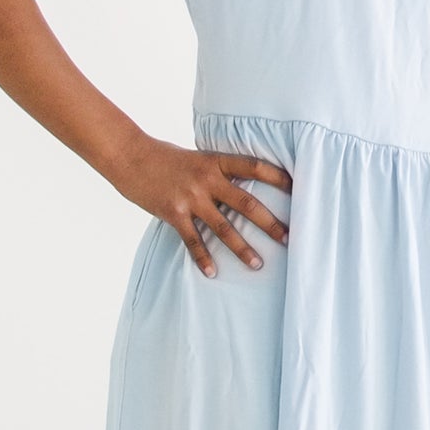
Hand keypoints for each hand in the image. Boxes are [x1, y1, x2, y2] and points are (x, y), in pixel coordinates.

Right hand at [113, 136, 291, 277]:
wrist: (130, 157)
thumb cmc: (166, 157)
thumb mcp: (198, 157)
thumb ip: (218, 171)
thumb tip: (244, 184)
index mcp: (216, 161)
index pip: (255, 167)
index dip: (277, 176)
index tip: (298, 187)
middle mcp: (207, 180)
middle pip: (247, 204)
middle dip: (270, 223)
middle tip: (289, 238)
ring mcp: (191, 198)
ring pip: (223, 228)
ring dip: (242, 248)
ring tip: (258, 265)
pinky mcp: (173, 213)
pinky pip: (193, 240)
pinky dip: (203, 258)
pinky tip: (212, 273)